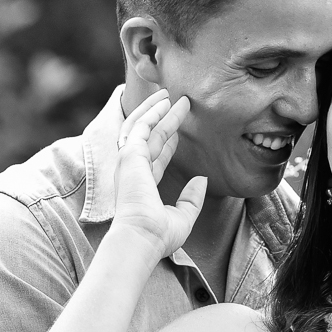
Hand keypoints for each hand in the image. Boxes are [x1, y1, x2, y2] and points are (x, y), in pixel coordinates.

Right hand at [112, 89, 206, 258]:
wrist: (142, 236)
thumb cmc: (158, 235)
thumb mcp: (183, 216)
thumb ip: (192, 198)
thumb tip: (202, 180)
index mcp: (142, 186)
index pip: (155, 158)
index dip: (167, 142)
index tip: (178, 130)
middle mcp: (132, 171)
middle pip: (148, 137)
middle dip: (162, 119)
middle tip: (177, 102)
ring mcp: (128, 161)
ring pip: (141, 126)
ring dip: (154, 109)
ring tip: (168, 94)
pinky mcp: (130, 153)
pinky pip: (141, 125)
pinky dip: (151, 111)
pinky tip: (164, 101)